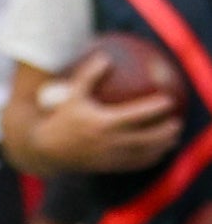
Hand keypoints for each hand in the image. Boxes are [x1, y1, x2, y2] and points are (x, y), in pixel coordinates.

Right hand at [31, 56, 182, 173]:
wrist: (46, 149)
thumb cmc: (60, 118)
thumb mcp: (71, 94)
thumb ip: (89, 76)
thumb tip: (105, 56)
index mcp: (104, 123)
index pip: (137, 115)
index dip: (155, 108)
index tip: (168, 100)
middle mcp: (110, 141)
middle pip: (147, 137)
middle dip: (165, 131)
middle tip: (177, 122)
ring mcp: (110, 156)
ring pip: (143, 153)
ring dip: (162, 146)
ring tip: (173, 138)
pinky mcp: (108, 167)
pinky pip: (133, 164)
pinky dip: (149, 159)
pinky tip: (157, 153)